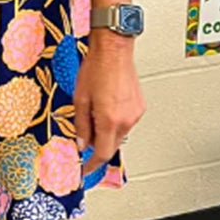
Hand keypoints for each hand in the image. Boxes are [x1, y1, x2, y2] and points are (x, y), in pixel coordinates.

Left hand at [72, 34, 145, 175]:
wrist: (114, 49)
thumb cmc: (96, 67)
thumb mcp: (80, 99)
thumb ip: (80, 125)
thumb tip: (80, 143)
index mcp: (109, 120)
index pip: (101, 153)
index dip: (91, 165)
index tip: (84, 169)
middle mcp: (125, 119)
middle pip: (112, 147)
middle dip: (97, 149)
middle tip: (84, 143)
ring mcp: (135, 113)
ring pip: (119, 135)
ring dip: (106, 133)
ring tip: (94, 114)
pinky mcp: (139, 107)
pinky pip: (125, 123)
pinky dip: (114, 122)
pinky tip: (105, 107)